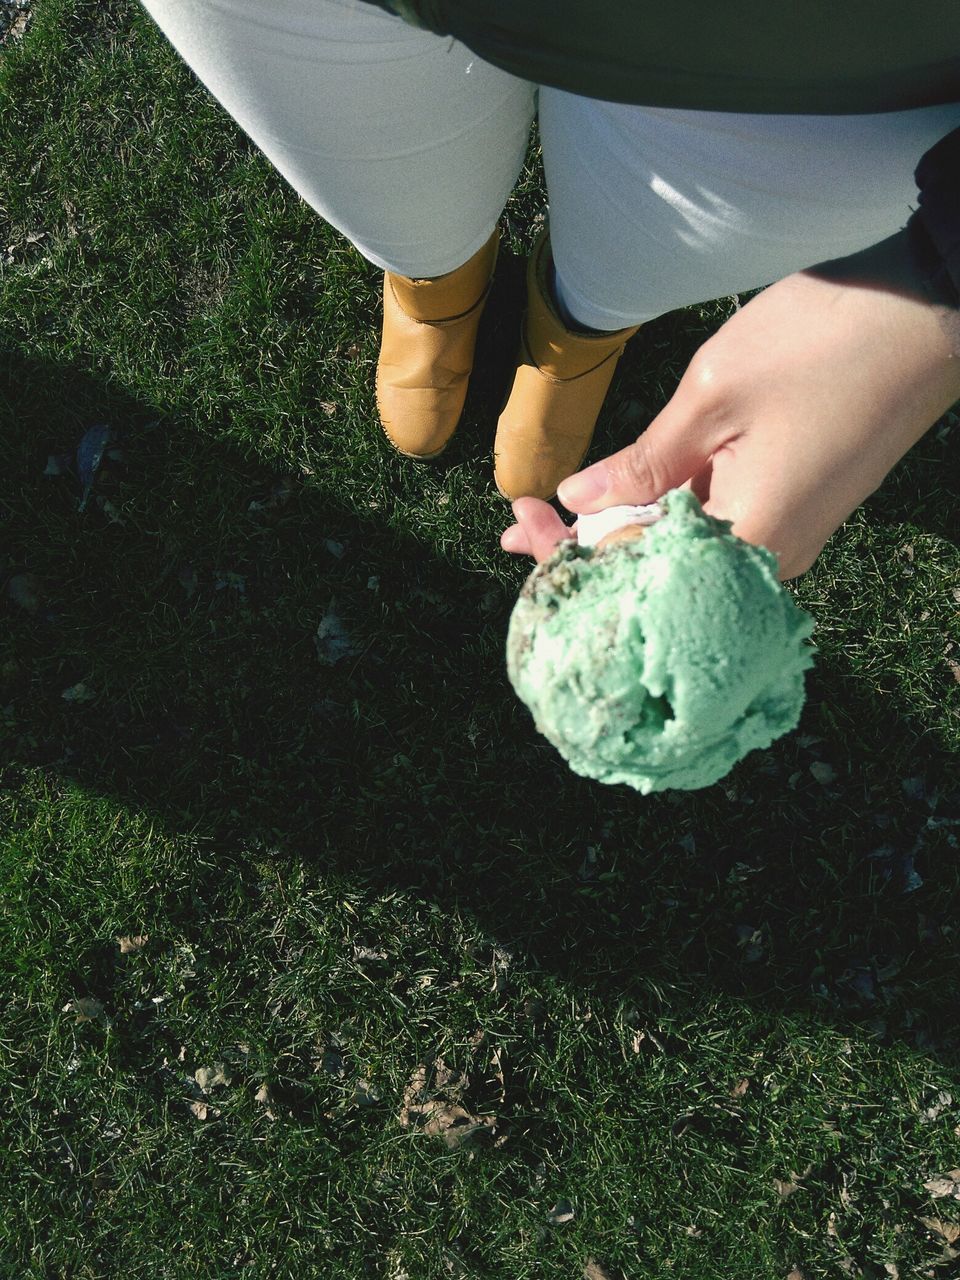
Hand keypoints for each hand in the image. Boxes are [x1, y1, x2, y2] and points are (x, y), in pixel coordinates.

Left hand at [501, 230, 959, 578]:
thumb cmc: (826, 342)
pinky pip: (719, 526)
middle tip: (518, 523)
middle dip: (585, 547)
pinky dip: (665, 513)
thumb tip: (577, 503)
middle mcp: (772, 555)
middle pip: (658, 571)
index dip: (565, 555)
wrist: (934, 307)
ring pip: (686, 549)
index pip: (634, 572)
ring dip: (621, 529)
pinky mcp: (801, 503)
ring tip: (554, 514)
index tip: (514, 527)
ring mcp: (792, 530)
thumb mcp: (711, 398)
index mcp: (749, 540)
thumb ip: (641, 465)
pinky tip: (627, 497)